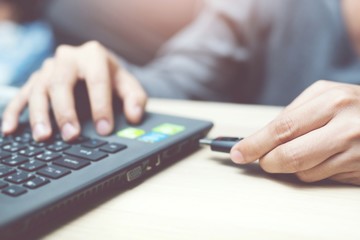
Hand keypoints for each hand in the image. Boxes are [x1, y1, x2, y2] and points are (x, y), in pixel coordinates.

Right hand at [2, 41, 146, 141]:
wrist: (99, 67)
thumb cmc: (114, 78)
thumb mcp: (130, 85)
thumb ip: (136, 99)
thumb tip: (134, 116)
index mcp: (93, 55)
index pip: (96, 81)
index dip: (101, 106)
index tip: (105, 129)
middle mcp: (67, 58)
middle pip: (60, 83)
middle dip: (65, 111)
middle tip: (71, 135)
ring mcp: (48, 67)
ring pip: (38, 89)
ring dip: (39, 115)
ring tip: (43, 137)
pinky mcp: (36, 79)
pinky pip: (22, 94)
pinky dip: (15, 112)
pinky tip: (10, 130)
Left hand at [230, 80, 359, 184]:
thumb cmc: (353, 106)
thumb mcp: (325, 96)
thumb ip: (294, 114)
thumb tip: (259, 139)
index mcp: (331, 100)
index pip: (282, 127)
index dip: (255, 143)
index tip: (237, 153)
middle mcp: (345, 125)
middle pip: (290, 154)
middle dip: (267, 161)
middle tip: (260, 161)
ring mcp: (356, 150)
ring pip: (303, 172)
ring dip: (292, 167)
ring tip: (304, 150)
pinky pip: (322, 178)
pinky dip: (312, 171)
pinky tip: (323, 157)